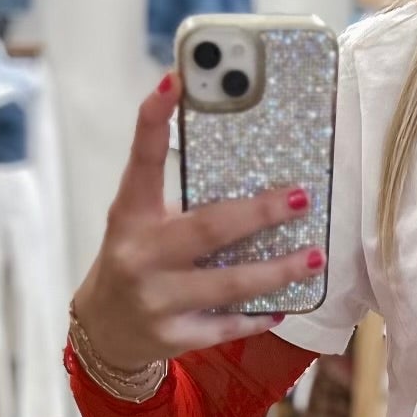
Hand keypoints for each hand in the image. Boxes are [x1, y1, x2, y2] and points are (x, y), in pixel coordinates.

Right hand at [71, 72, 322, 367]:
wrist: (104, 331)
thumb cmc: (137, 262)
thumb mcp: (142, 224)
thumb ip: (182, 204)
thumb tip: (253, 177)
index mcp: (129, 215)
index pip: (142, 161)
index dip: (154, 119)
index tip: (176, 80)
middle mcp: (140, 255)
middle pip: (208, 229)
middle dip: (259, 213)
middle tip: (300, 198)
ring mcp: (156, 300)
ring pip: (228, 285)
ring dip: (276, 271)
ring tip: (313, 258)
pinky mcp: (173, 336)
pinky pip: (226, 326)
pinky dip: (258, 316)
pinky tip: (284, 305)